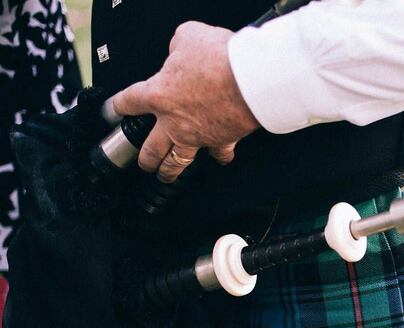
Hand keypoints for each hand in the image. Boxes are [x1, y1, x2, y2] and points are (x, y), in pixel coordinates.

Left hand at [112, 22, 260, 181]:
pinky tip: (220, 158)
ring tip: (166, 175)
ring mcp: (198, 135)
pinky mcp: (223, 140)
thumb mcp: (189, 37)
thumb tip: (182, 48)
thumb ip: (179, 45)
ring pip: (178, 161)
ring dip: (170, 170)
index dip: (117, 107)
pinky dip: (220, 156)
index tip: (113, 110)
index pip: (128, 102)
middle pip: (150, 148)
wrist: (250, 81)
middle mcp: (174, 121)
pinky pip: (219, 153)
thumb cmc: (219, 60)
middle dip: (144, 159)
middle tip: (142, 163)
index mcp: (158, 94)